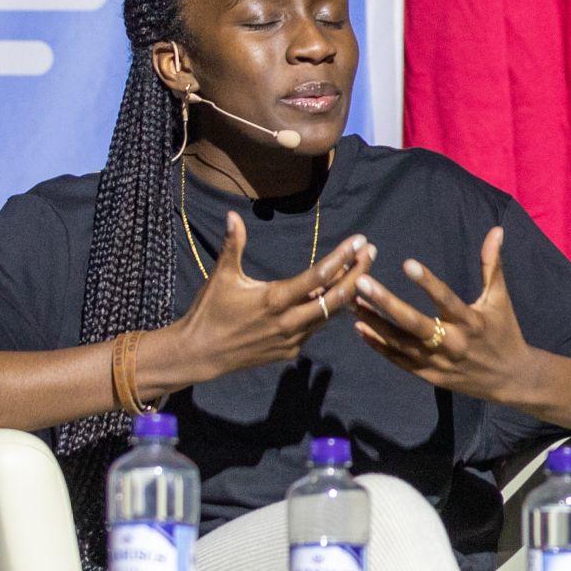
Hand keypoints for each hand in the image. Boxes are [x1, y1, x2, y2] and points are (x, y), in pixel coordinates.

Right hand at [145, 213, 372, 389]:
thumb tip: (234, 216)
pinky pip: (316, 328)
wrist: (200, 354)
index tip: (360, 241)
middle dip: (358, 273)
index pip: (319, 277)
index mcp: (274, 299)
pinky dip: (327, 311)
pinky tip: (337, 296)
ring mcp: (293, 339)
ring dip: (347, 292)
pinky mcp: (291, 351)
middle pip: (337, 298)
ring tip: (361, 270)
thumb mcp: (222, 277)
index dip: (343, 258)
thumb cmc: (210, 311)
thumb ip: (233, 246)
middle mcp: (289, 322)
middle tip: (371, 252)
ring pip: (329, 314)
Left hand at [353, 226, 533, 404]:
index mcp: (471, 322)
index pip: (446, 300)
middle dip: (386, 303)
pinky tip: (360, 328)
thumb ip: (492, 266)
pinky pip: (399, 360)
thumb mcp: (500, 300)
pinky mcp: (429, 375)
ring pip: (400, 342)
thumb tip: (496, 230)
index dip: (427, 282)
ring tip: (352, 302)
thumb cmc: (504, 333)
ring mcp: (438, 362)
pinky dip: (379, 345)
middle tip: (362, 283)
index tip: (406, 263)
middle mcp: (453, 343)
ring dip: (375, 322)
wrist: (510, 379)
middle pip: (414, 324)